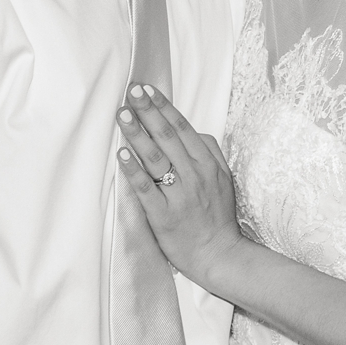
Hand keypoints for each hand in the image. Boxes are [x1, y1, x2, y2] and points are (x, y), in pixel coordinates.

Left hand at [116, 84, 244, 289]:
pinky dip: (134, 170)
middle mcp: (194, 175)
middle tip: (132, 92)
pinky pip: (146, 189)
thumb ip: (210, 152)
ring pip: (155, 158)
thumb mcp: (223, 178)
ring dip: (137, 134)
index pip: (182, 128)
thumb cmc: (218, 216)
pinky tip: (122, 154)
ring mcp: (179, 195)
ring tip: (123, 114)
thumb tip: (195, 130)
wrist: (219, 254)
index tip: (149, 90)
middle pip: (167, 137)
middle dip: (148, 112)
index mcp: (208, 164)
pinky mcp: (164, 215)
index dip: (164, 108)